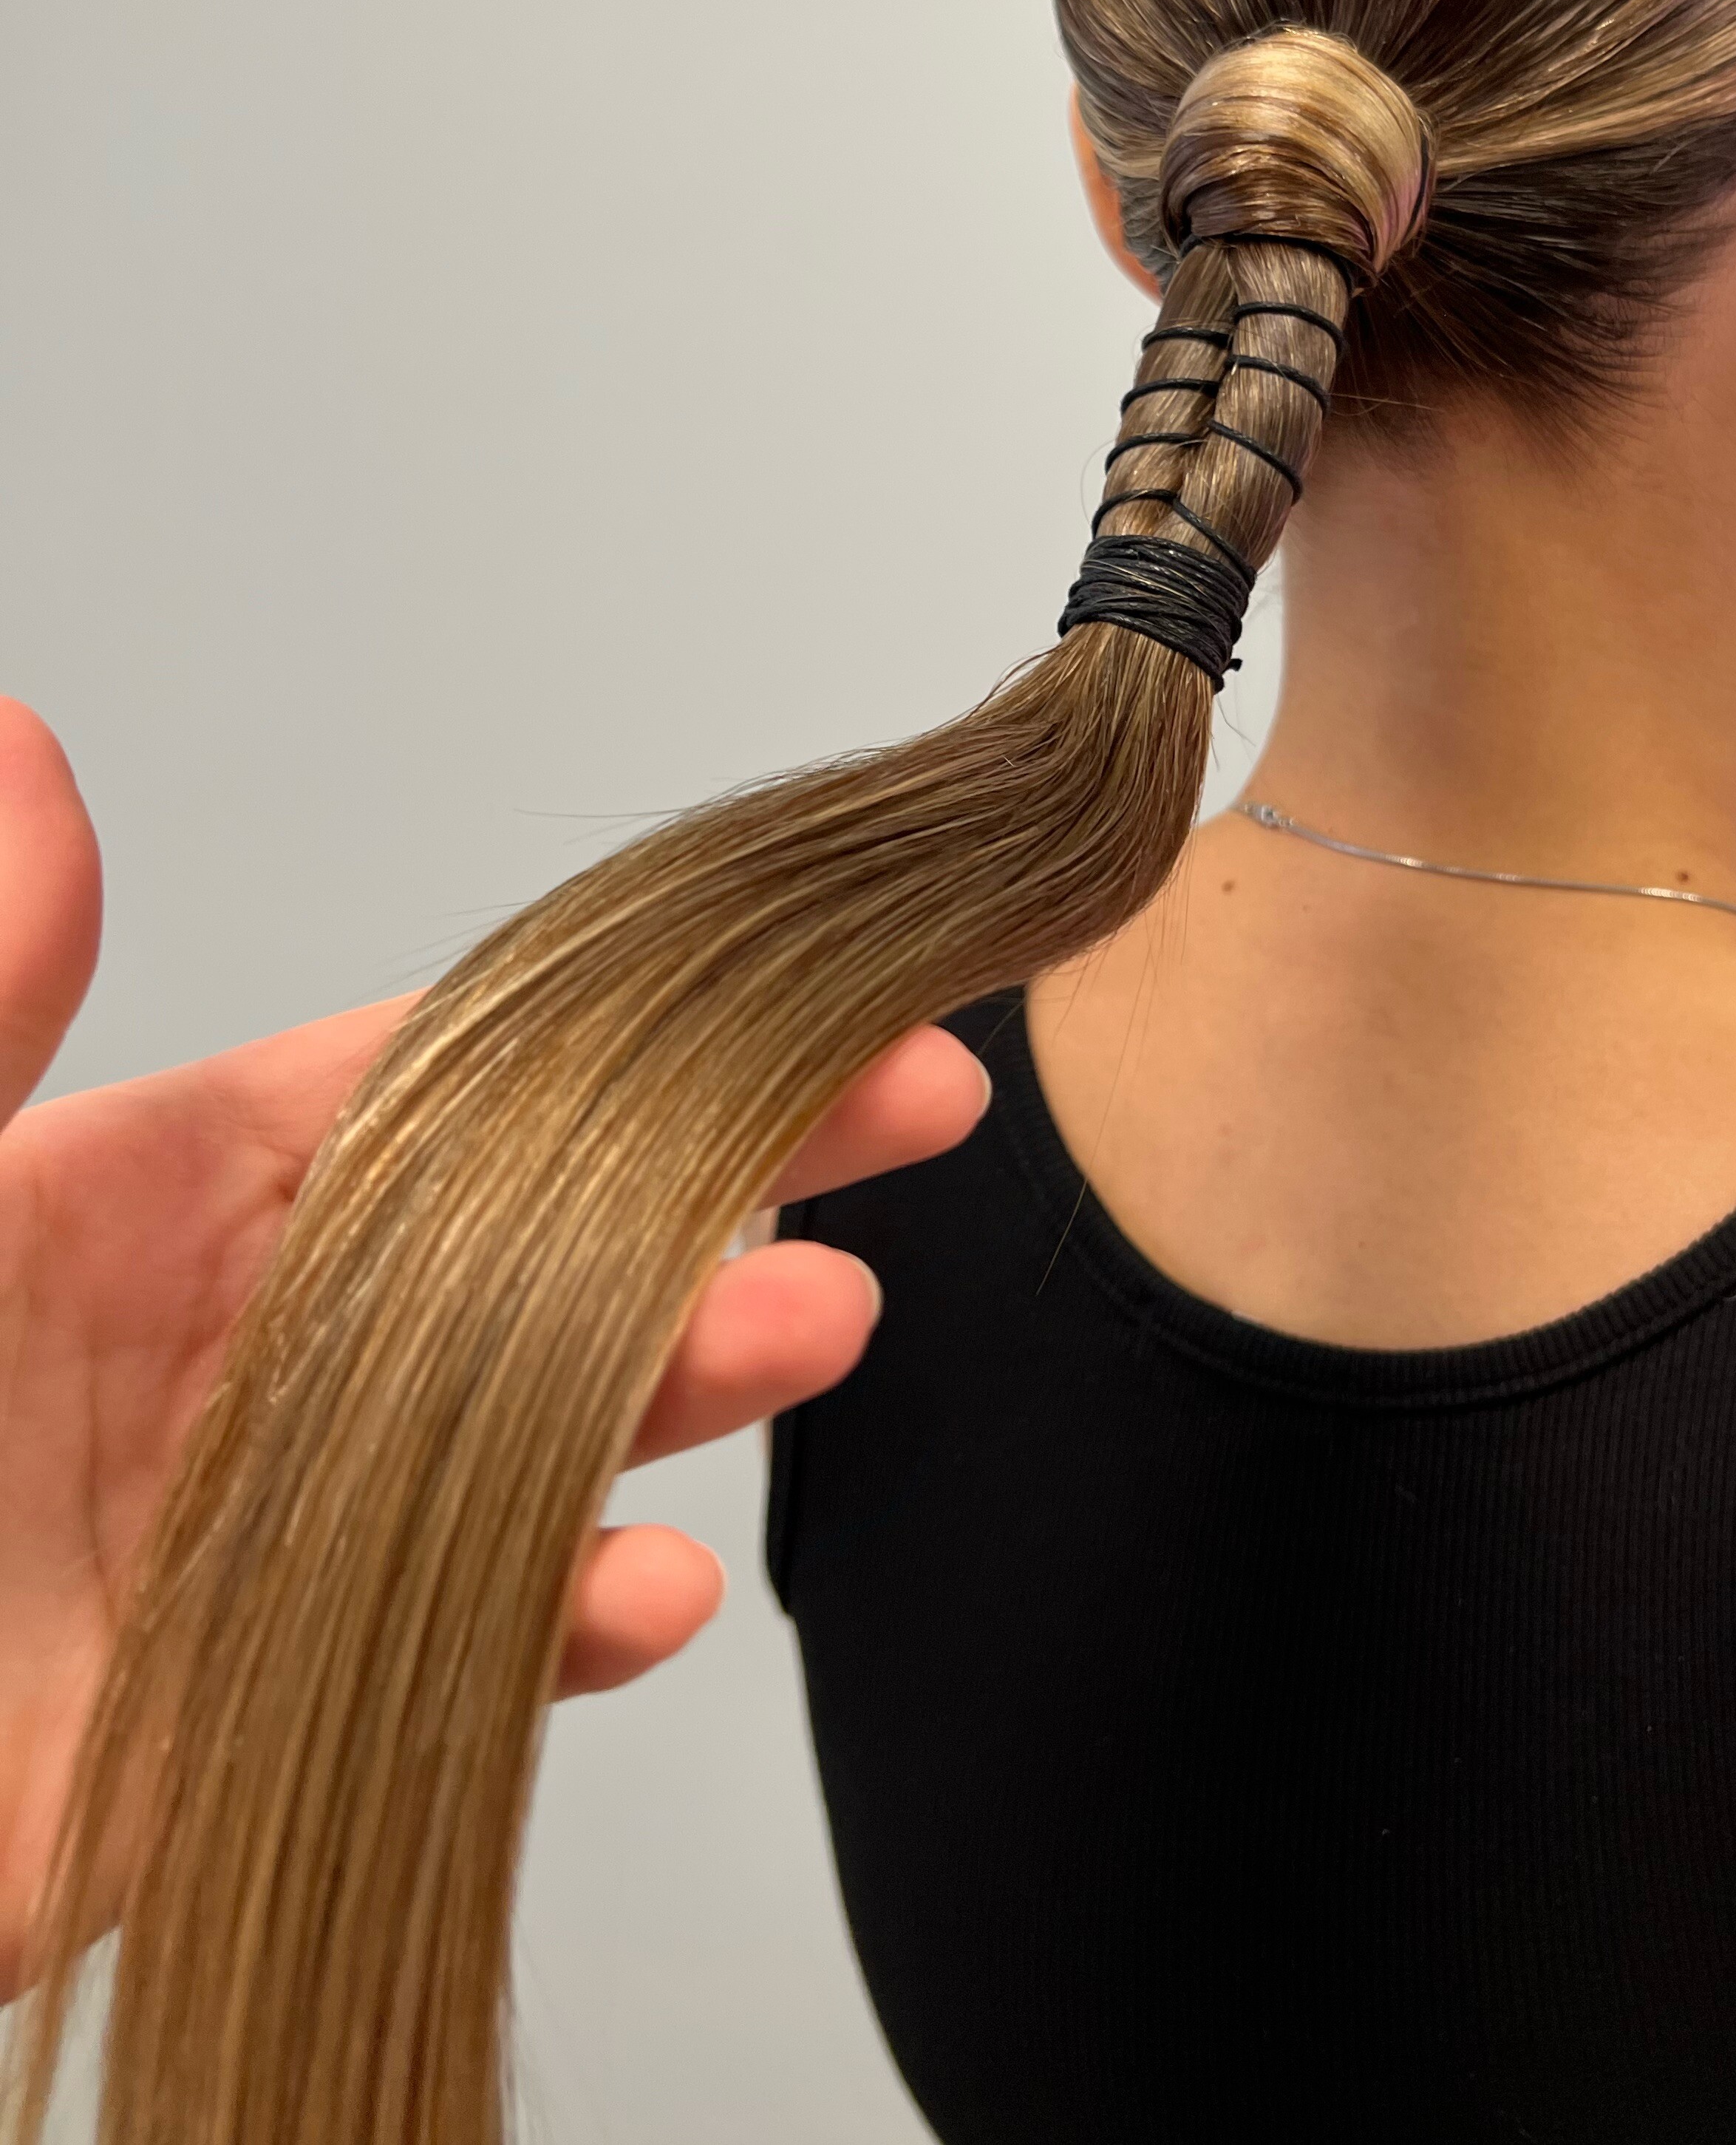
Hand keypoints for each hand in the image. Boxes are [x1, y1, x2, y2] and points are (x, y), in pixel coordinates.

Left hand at [0, 700, 987, 1998]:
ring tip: (809, 1325)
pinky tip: (635, 1588)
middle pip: (542, 1239)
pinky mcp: (258, 1730)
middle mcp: (240, 1352)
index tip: (799, 990)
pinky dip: (567, 1630)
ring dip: (682, 1380)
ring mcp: (269, 1536)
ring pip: (535, 1433)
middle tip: (903, 1110)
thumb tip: (20, 750)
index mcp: (156, 1199)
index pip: (446, 1079)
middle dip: (731, 1176)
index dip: (628, 1030)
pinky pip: (460, 1658)